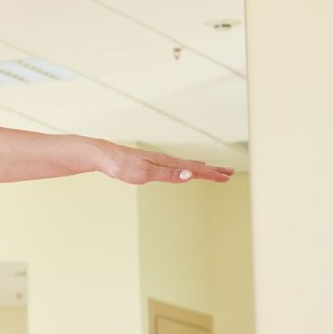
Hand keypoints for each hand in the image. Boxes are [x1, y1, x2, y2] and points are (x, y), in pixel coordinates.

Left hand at [103, 143, 233, 184]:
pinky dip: (187, 167)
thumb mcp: (145, 173)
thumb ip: (168, 174)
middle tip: (229, 173)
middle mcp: (165, 159)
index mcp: (166, 162)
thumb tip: (190, 174)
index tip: (227, 177)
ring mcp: (158, 160)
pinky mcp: (151, 162)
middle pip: (194, 165)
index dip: (211, 174)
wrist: (103, 156)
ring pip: (185, 164)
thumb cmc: (121, 166)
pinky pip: (175, 165)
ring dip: (201, 168)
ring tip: (214, 170)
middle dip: (212, 170)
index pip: (194, 169)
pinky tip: (186, 169)